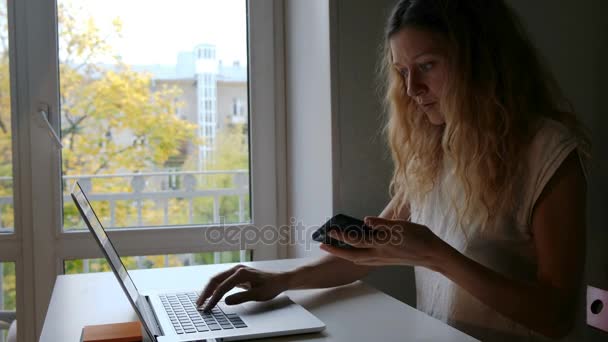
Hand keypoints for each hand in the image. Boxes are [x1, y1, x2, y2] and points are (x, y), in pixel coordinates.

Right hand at [196, 264, 288, 310]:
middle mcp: (237, 269)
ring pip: (218, 279)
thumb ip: (241, 297)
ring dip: (209, 290)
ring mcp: (237, 270)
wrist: (280, 279)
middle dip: (206, 292)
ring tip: (202, 301)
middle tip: (199, 304)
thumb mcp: (257, 294)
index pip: (222, 287)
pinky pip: (223, 280)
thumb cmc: (271, 286)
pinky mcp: (238, 274)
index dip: (213, 298)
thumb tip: (225, 301)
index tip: (208, 307)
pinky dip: (216, 288)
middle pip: (216, 280)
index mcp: (241, 273)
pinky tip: (212, 295)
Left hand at [319, 216, 445, 267]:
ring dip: (344, 254)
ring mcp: (382, 259)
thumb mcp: (401, 226)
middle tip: (322, 246)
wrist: (433, 255)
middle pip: (351, 255)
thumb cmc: (420, 237)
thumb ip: (382, 223)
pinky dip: (356, 256)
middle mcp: (379, 254)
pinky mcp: (386, 261)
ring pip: (358, 259)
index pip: (356, 240)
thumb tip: (365, 220)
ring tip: (335, 248)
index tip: (330, 230)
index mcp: (382, 243)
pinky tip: (356, 252)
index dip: (341, 235)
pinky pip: (366, 260)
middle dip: (336, 251)